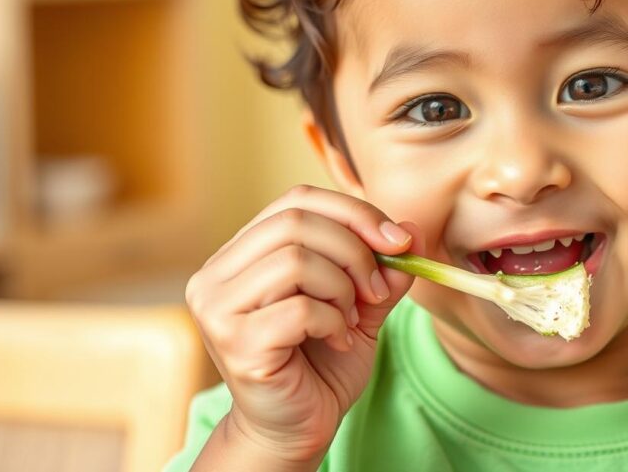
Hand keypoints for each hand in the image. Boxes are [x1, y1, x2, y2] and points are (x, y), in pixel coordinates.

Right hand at [185, 185, 420, 462]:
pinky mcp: (234, 342)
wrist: (298, 427)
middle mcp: (216, 273)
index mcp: (241, 253)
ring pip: (297, 260)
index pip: (296, 200)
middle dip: (355, 249)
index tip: (398, 239)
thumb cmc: (321, 364)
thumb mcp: (361, 305)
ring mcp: (217, 307)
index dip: (353, 211)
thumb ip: (381, 268)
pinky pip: (300, 308)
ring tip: (350, 320)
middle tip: (377, 289)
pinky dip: (334, 321)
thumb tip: (411, 229)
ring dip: (343, 288)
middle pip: (296, 222)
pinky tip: (338, 341)